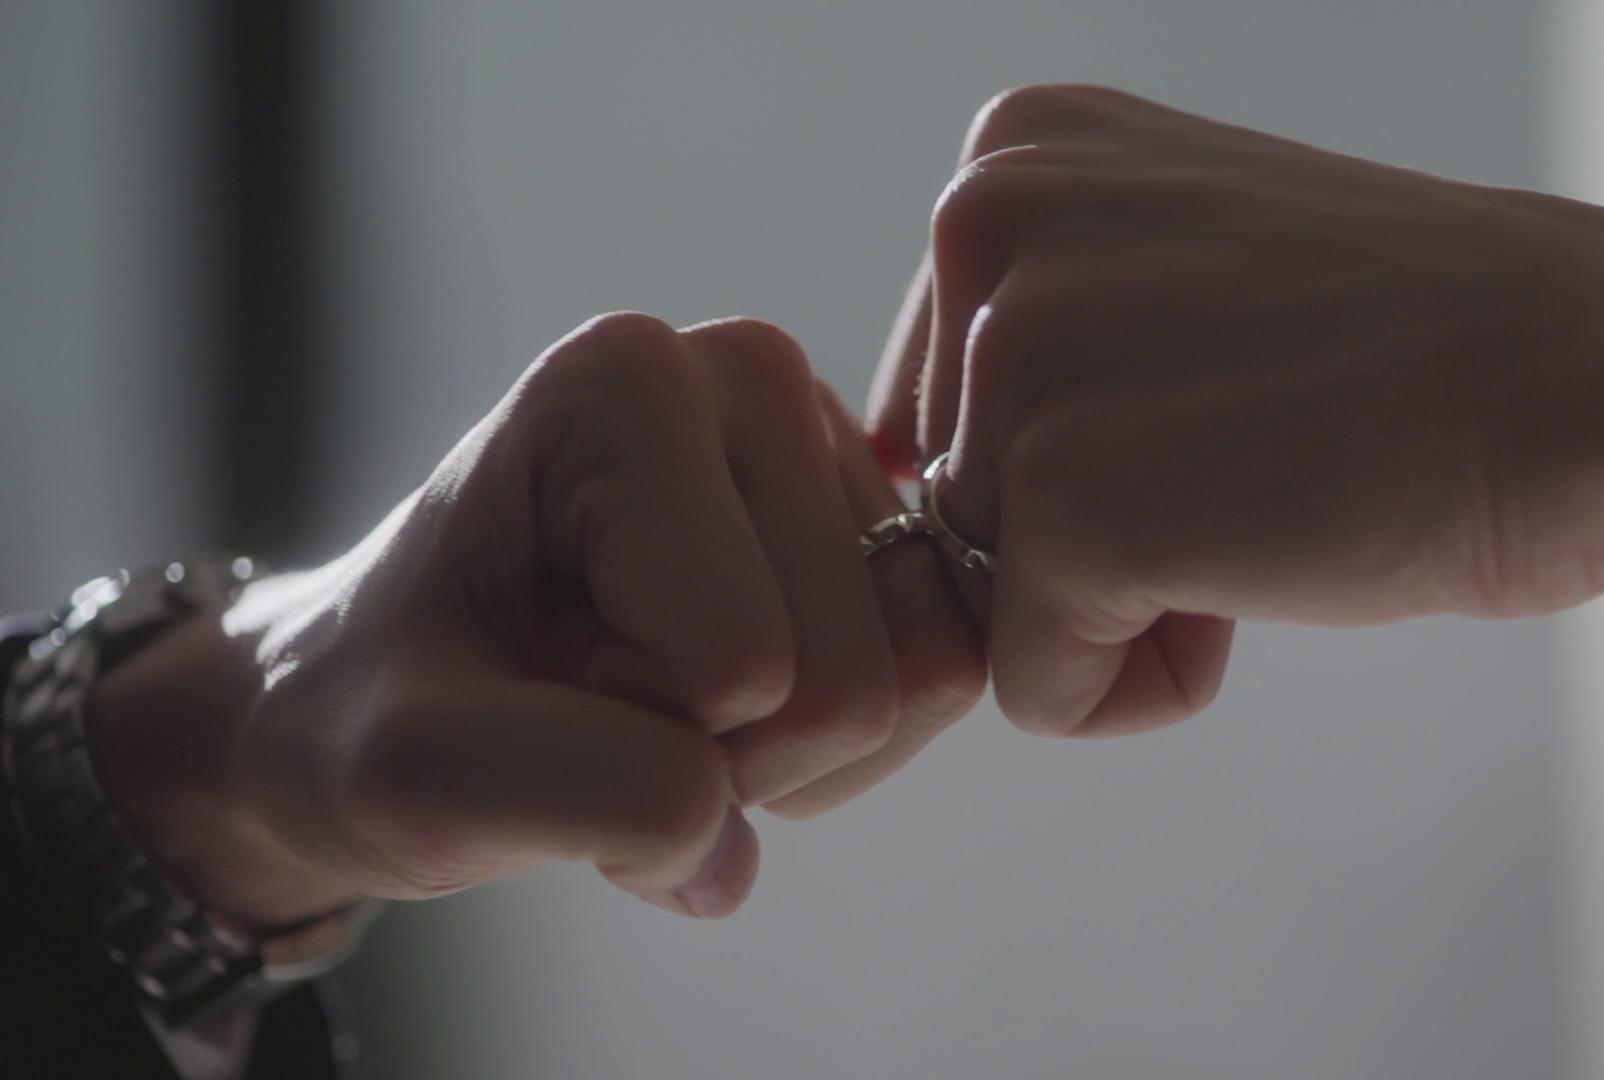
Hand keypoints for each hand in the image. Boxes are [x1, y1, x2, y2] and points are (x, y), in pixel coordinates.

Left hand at [91, 314, 983, 927]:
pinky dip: (842, 747)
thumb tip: (727, 841)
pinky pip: (948, 673)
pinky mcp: (881, 512)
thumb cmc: (391, 712)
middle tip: (604, 707)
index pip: (737, 662)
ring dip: (789, 757)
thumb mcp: (411, 773)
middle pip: (850, 677)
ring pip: (919, 682)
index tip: (543, 683)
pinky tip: (735, 705)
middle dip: (727, 751)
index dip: (641, 732)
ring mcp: (828, 441)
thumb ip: (566, 790)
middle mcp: (746, 373)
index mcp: (622, 383)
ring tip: (661, 703)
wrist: (401, 693)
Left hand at [869, 84, 1603, 734]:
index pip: (943, 397)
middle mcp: (984, 223)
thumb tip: (929, 472)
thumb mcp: (1180, 258)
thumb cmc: (1420, 340)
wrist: (1591, 381)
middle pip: (954, 494)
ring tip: (1270, 508)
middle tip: (1258, 459)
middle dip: (1093, 531)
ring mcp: (1017, 359)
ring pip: (989, 596)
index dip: (1086, 452)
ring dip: (1129, 601)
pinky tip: (1263, 583)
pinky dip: (1144, 684)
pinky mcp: (1061, 498)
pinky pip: (1036, 688)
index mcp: (1011, 157)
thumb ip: (1051, 322)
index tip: (1223, 406)